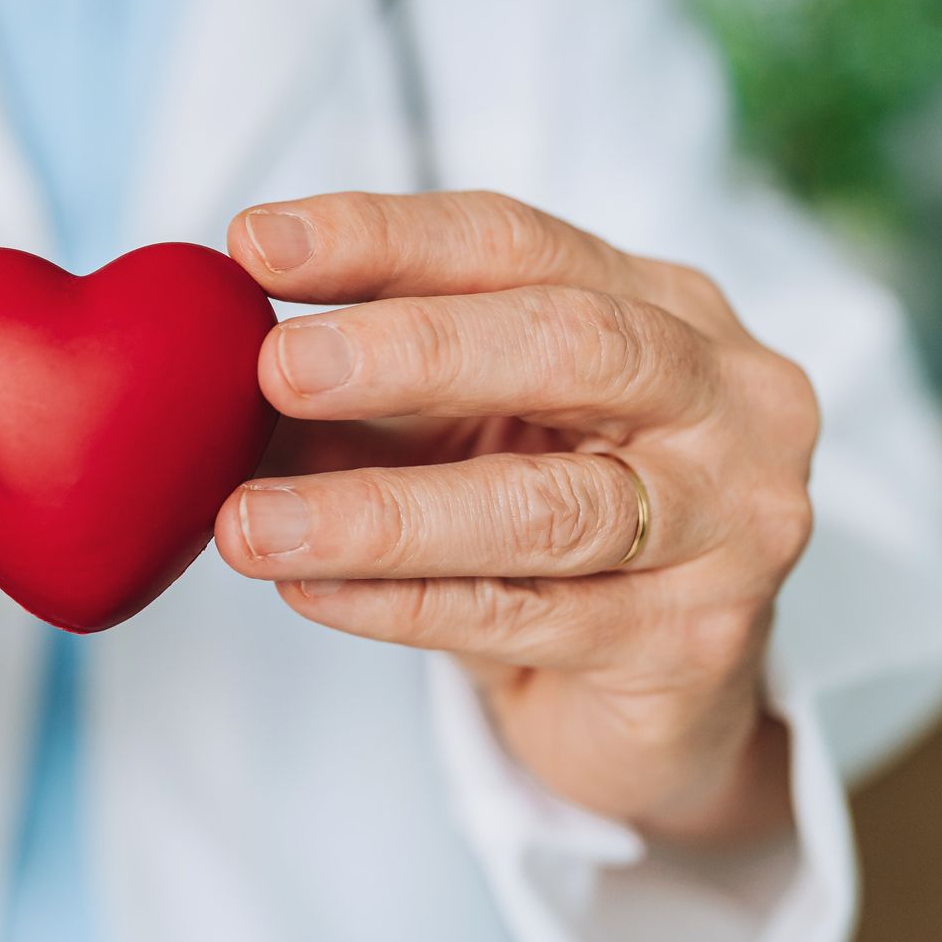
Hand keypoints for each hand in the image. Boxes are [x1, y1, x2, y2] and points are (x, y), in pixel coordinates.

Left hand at [215, 191, 818, 843]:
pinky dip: (400, 604)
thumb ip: (365, 383)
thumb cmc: (544, 522)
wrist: (652, 702)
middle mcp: (726, 398)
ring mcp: (732, 524)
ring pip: (548, 507)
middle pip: (573, 343)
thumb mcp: (459, 427)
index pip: (519, 241)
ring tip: (251, 522)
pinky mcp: (695, 644)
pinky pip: (526, 618)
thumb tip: (210, 350)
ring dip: (379, 514)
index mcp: (663, 307)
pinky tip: (310, 592)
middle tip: (277, 369)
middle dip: (415, 349)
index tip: (257, 244)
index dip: (385, 238)